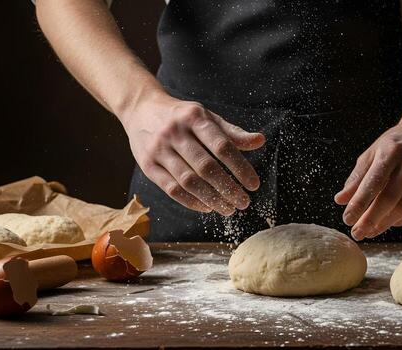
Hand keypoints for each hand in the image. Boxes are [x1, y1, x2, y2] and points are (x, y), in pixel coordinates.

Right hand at [120, 92, 264, 215]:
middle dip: (228, 188)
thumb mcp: (207, 116)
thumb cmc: (182, 116)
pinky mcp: (147, 165)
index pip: (222, 146)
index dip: (240, 168)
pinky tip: (207, 207)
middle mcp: (175, 132)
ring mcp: (159, 150)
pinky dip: (191, 202)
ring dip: (211, 199)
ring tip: (228, 209)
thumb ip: (232, 132)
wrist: (140, 108)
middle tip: (243, 202)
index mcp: (194, 118)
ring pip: (188, 181)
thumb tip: (260, 141)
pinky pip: (171, 189)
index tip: (254, 185)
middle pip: (206, 167)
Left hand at [334, 111, 401, 239]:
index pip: (374, 182)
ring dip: (384, 224)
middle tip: (357, 233)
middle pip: (390, 198)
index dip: (359, 203)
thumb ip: (357, 177)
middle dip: (370, 219)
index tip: (347, 219)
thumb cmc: (396, 145)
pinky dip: (400, 221)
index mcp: (392, 150)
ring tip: (369, 232)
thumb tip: (341, 200)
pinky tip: (387, 223)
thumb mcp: (373, 153)